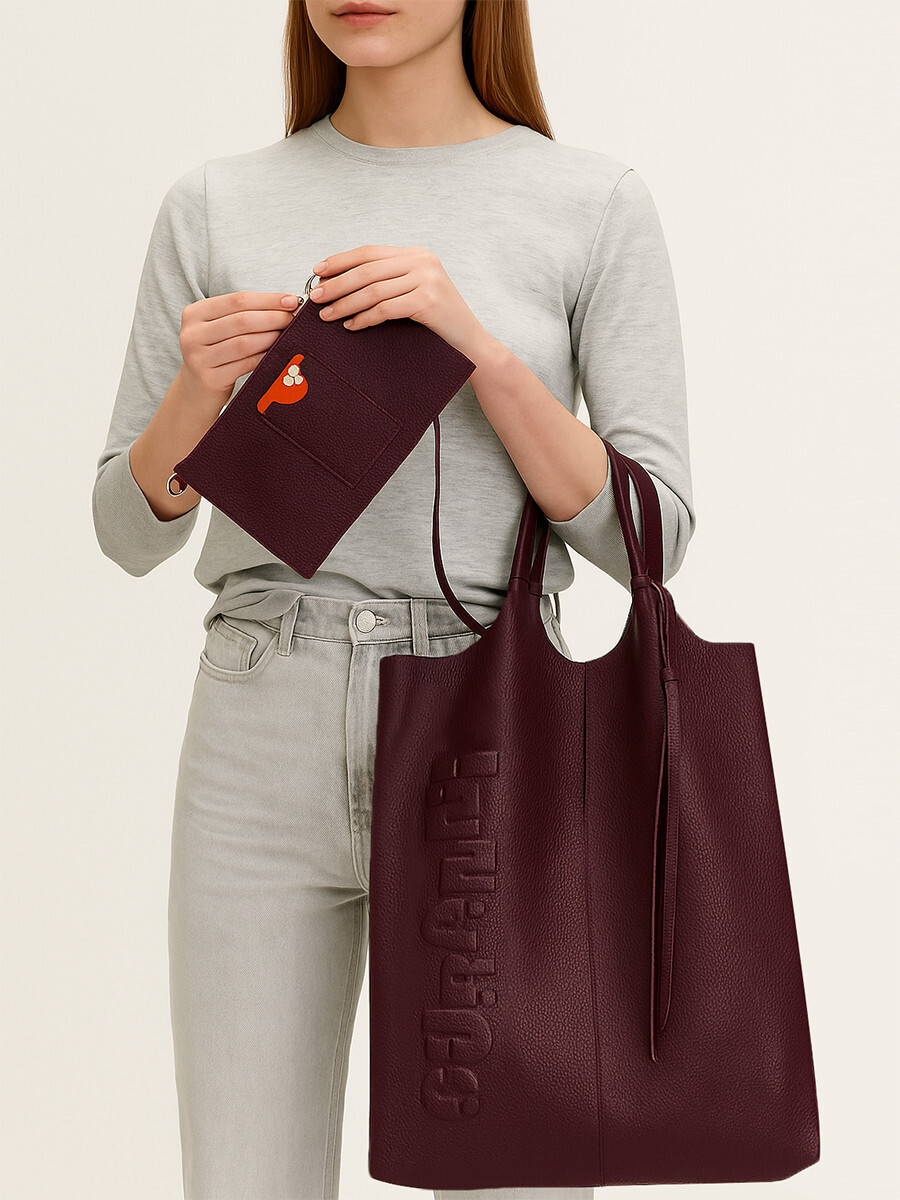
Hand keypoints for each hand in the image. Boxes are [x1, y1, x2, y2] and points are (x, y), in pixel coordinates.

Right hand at [179, 290, 299, 403]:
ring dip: (271, 338)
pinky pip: (245, 364)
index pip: (237, 300)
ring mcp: (198, 358)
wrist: (196, 392)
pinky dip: (265, 357)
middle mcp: (192, 334)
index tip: (291, 301)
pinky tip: (277, 353)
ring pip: (244, 343)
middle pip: (242, 320)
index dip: (267, 300)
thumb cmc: (215, 355)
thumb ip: (243, 314)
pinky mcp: (210, 379)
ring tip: (288, 335)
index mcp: (194, 313)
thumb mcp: (219, 329)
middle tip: (293, 319)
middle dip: (273, 318)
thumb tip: (286, 304)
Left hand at [310, 245, 490, 360]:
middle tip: (316, 298)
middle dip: (337, 284)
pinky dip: (364, 318)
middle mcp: (423, 261)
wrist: (470, 343)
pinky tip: (351, 326)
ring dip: (345, 304)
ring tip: (327, 316)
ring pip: (373, 290)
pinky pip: (385, 309)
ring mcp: (427, 280)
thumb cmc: (437, 322)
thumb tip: (344, 283)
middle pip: (367, 270)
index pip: (370, 252)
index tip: (317, 271)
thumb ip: (390, 281)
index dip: (340, 260)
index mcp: (417, 254)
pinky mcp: (428, 302)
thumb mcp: (415, 291)